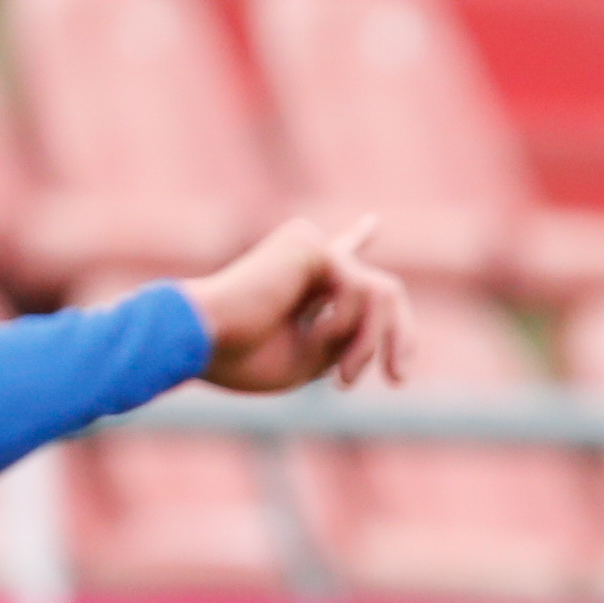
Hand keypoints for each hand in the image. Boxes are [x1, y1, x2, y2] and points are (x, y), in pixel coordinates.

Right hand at [180, 217, 412, 395]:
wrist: (202, 338)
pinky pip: (363, 291)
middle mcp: (306, 259)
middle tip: (398, 380)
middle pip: (384, 292)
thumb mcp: (312, 361)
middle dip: (401, 338)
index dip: (357, 239)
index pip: (338, 260)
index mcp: (300, 283)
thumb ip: (349, 340)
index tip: (373, 222)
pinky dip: (347, 327)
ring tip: (343, 378)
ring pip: (383, 294)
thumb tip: (382, 322)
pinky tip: (313, 334)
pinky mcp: (310, 243)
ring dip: (370, 343)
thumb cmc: (243, 359)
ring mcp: (309, 247)